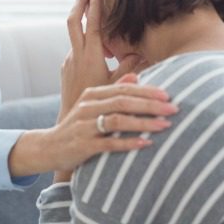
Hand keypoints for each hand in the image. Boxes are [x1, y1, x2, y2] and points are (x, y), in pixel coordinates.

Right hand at [7, 79, 177, 176]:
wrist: (49, 146)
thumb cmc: (77, 126)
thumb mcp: (91, 105)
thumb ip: (113, 90)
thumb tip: (136, 77)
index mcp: (92, 94)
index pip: (123, 89)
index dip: (146, 91)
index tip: (168, 94)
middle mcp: (88, 107)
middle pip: (123, 102)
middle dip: (150, 105)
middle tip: (173, 108)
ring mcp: (84, 126)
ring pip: (117, 120)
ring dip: (144, 123)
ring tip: (165, 125)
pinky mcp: (83, 145)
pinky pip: (109, 143)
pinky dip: (128, 143)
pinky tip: (145, 144)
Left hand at [60, 0, 142, 117]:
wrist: (73, 123)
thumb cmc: (100, 106)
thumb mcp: (118, 85)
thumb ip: (129, 67)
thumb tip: (141, 52)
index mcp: (90, 57)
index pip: (92, 25)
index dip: (94, 7)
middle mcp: (75, 56)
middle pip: (73, 22)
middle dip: (79, 5)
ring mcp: (68, 61)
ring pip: (75, 36)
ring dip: (83, 24)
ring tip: (94, 14)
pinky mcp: (66, 68)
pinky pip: (76, 49)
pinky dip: (84, 43)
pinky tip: (96, 49)